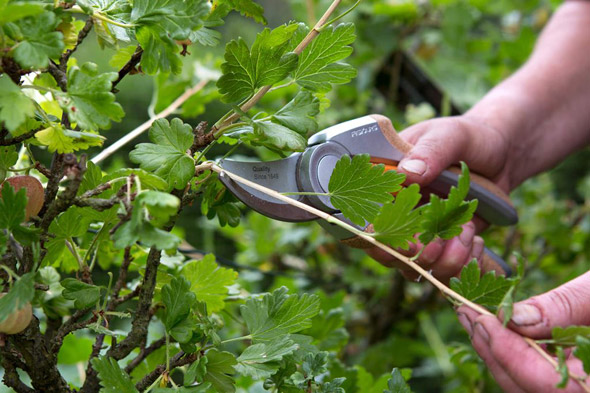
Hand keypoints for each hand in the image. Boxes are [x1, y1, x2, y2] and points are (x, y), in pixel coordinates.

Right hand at [367, 114, 510, 280]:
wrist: (501, 152)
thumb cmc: (468, 138)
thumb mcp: (450, 135)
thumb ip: (430, 151)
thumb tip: (408, 171)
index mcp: (384, 184)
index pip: (362, 218)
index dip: (377, 238)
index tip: (406, 242)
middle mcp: (395, 212)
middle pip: (384, 252)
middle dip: (413, 256)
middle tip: (439, 243)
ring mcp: (418, 231)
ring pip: (414, 267)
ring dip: (443, 259)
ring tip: (468, 232)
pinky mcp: (442, 245)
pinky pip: (443, 271)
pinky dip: (461, 264)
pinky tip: (475, 240)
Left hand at [457, 271, 589, 391]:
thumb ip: (566, 307)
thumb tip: (515, 318)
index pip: (549, 387)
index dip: (510, 355)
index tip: (479, 320)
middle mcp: (585, 390)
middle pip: (530, 391)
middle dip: (495, 352)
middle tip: (464, 312)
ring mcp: (579, 386)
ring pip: (530, 388)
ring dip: (498, 353)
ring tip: (472, 316)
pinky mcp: (575, 378)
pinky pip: (538, 379)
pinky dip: (515, 353)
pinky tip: (496, 327)